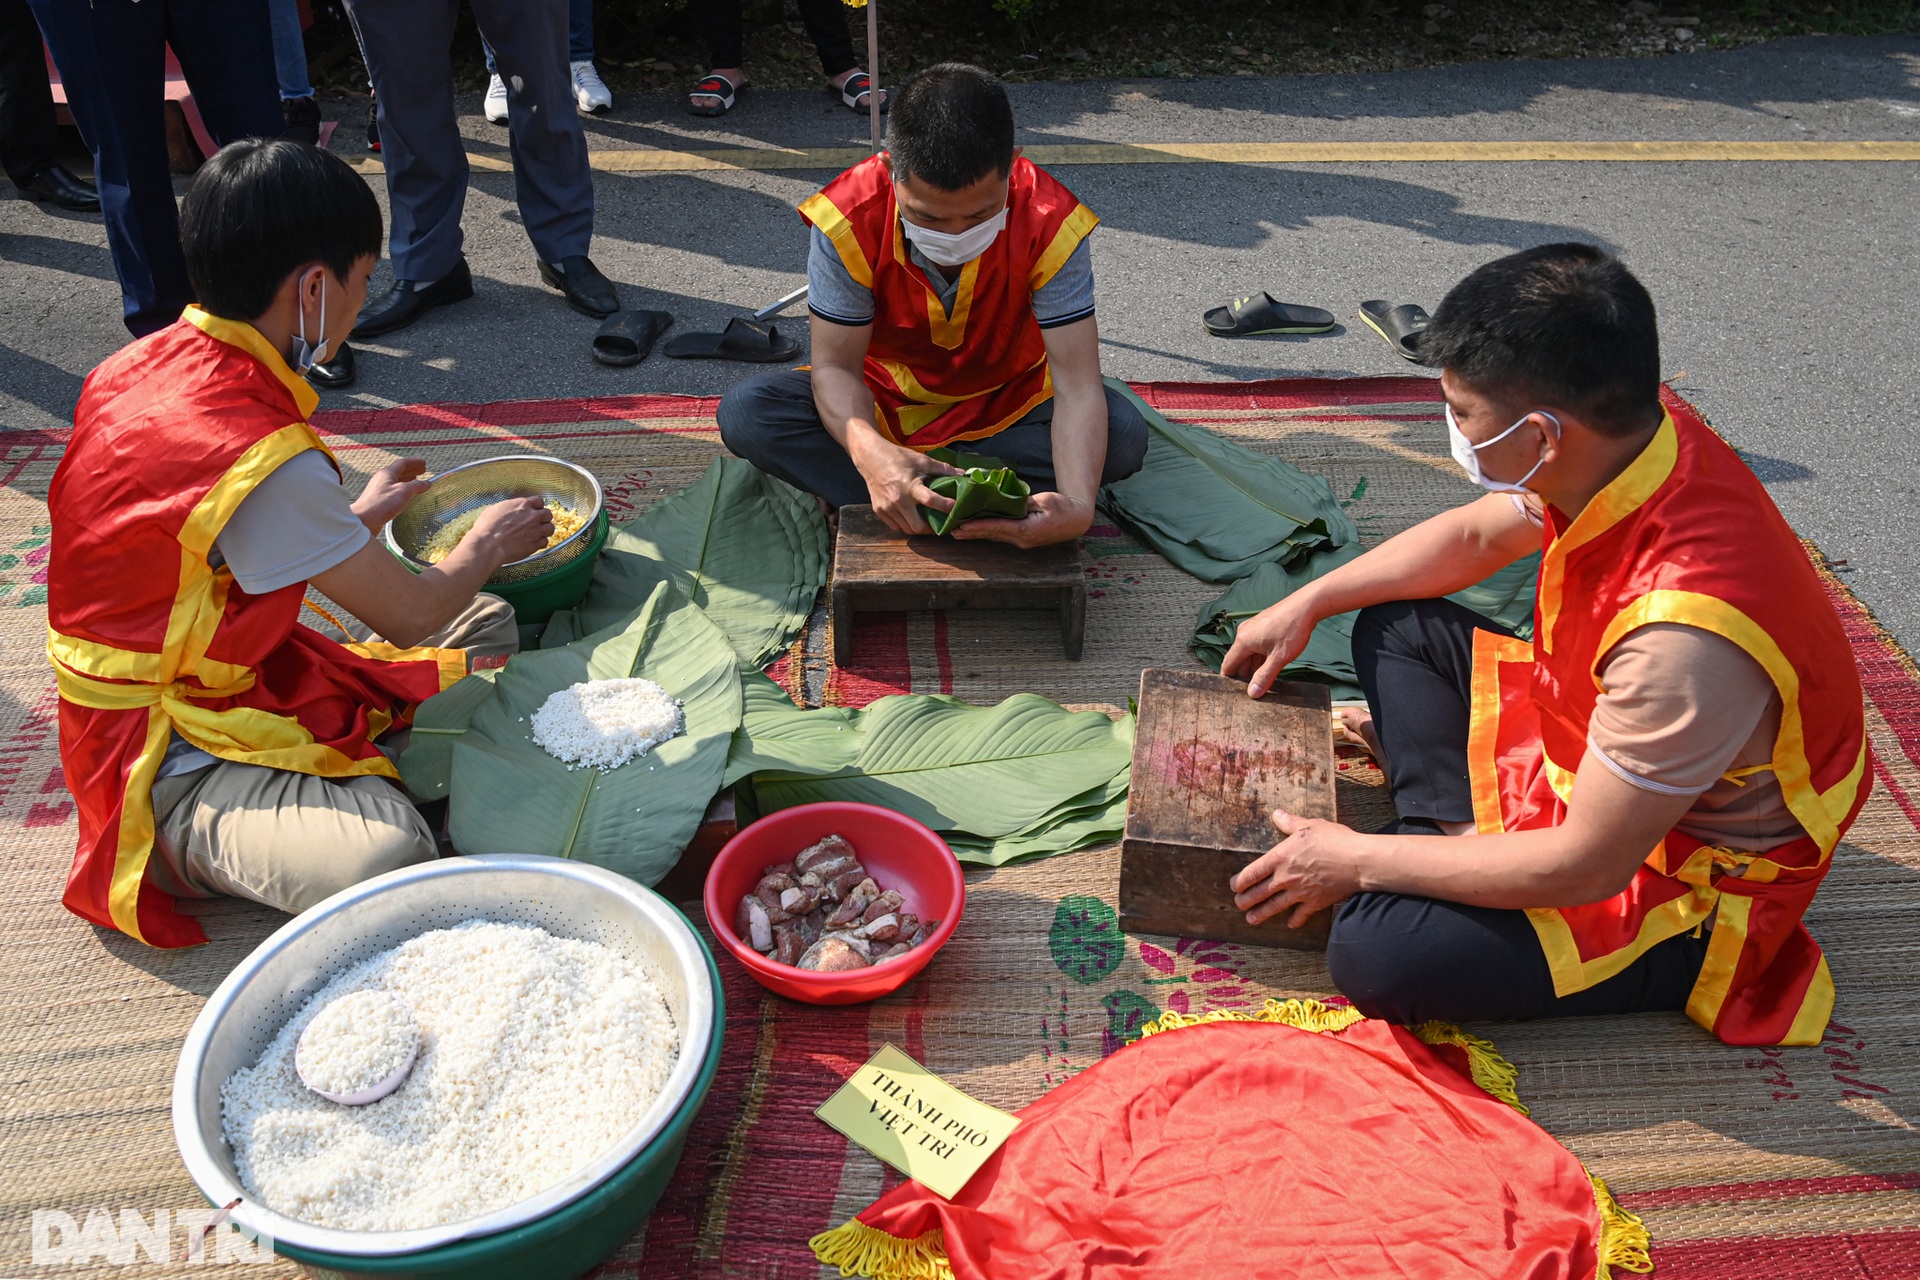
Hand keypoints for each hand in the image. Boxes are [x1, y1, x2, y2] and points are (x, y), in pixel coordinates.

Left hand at [351, 458, 432, 531]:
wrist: (363, 520)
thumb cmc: (381, 504)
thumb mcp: (403, 492)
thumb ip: (416, 486)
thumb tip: (426, 483)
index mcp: (387, 474)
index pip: (403, 463)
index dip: (414, 463)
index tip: (423, 463)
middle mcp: (382, 479)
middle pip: (399, 471)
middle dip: (412, 470)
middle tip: (422, 471)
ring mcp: (379, 490)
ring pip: (396, 481)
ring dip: (407, 480)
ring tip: (416, 482)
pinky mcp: (378, 500)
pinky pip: (393, 490)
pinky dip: (402, 489)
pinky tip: (406, 496)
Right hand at [459, 498, 554, 568]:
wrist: (489, 545)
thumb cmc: (487, 527)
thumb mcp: (494, 509)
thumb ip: (507, 508)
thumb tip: (507, 510)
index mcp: (523, 504)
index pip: (539, 501)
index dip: (537, 506)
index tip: (534, 510)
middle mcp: (533, 516)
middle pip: (548, 514)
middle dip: (543, 518)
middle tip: (537, 522)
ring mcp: (536, 531)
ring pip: (550, 528)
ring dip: (545, 530)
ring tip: (538, 533)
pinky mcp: (535, 544)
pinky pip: (545, 542)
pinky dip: (541, 542)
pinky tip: (534, 543)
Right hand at [851, 437, 960, 534]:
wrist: (870, 457)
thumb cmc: (897, 458)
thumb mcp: (921, 460)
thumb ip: (942, 469)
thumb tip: (963, 474)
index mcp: (910, 486)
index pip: (930, 500)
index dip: (945, 506)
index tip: (955, 507)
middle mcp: (898, 500)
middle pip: (918, 526)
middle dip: (931, 528)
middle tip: (939, 523)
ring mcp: (887, 508)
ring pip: (907, 529)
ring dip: (918, 528)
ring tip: (927, 521)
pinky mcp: (879, 511)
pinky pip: (896, 526)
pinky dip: (905, 525)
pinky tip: (911, 517)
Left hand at [949, 490, 1092, 547]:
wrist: (1077, 520)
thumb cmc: (1062, 508)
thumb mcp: (1043, 500)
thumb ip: (1023, 502)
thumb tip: (1006, 501)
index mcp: (1026, 529)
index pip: (997, 527)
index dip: (979, 526)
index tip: (963, 525)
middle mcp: (1022, 539)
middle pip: (992, 535)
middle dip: (971, 533)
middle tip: (951, 531)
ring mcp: (1022, 542)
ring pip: (995, 537)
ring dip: (977, 534)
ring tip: (958, 532)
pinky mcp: (1023, 540)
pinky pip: (1002, 536)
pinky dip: (988, 533)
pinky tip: (976, 531)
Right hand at [1220, 595, 1319, 697]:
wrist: (1306, 605)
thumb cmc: (1293, 628)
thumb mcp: (1279, 658)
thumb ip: (1265, 676)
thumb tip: (1253, 693)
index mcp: (1243, 640)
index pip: (1228, 666)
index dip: (1231, 681)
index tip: (1238, 694)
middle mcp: (1244, 633)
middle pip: (1238, 660)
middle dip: (1246, 675)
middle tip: (1258, 689)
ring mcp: (1252, 628)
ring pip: (1248, 654)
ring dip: (1255, 666)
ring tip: (1267, 679)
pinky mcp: (1261, 627)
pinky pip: (1256, 646)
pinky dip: (1261, 657)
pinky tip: (1272, 665)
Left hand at [1229, 810, 1366, 927]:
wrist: (1357, 862)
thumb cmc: (1334, 840)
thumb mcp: (1310, 825)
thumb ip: (1290, 823)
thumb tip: (1276, 814)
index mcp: (1281, 857)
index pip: (1253, 873)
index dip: (1240, 881)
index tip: (1234, 886)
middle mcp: (1286, 877)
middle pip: (1259, 892)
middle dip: (1246, 900)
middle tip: (1238, 904)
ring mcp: (1300, 892)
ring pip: (1275, 906)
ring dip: (1262, 914)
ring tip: (1251, 919)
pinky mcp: (1315, 903)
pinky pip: (1301, 914)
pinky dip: (1295, 920)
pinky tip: (1290, 924)